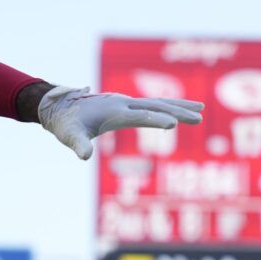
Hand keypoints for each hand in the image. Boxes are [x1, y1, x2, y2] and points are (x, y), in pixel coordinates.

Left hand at [37, 85, 203, 159]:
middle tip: (199, 118)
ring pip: (158, 103)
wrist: (60, 106)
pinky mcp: (127, 105)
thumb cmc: (65, 123)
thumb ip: (78, 144)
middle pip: (155, 106)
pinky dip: (168, 106)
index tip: (174, 124)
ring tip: (200, 111)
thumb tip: (84, 156)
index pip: (139, 116)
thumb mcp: (69, 135)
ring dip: (179, 106)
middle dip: (178, 112)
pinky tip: (181, 111)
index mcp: (112, 112)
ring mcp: (126, 102)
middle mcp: (122, 104)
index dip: (155, 120)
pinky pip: (152, 104)